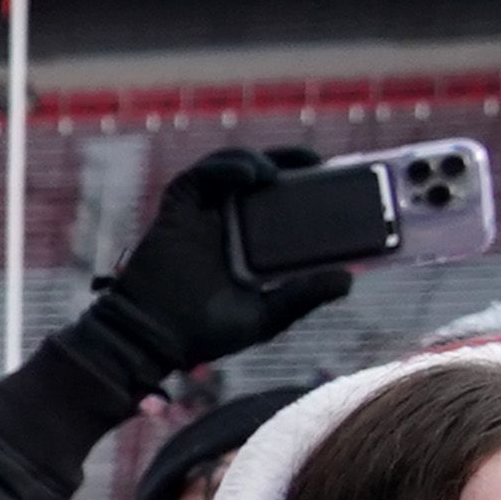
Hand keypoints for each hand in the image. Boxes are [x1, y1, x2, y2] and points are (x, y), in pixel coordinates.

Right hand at [92, 147, 349, 377]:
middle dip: (287, 161)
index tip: (334, 178)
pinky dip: (221, 167)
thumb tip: (347, 280)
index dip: (306, 185)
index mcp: (249, 245)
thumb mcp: (267, 316)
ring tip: (275, 171)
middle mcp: (226, 225)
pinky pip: (197, 178)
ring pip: (227, 170)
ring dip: (253, 159)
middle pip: (259, 178)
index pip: (281, 203)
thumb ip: (303, 297)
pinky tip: (246, 173)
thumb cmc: (205, 333)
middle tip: (315, 162)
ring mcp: (200, 217)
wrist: (153, 340)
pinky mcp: (175, 213)